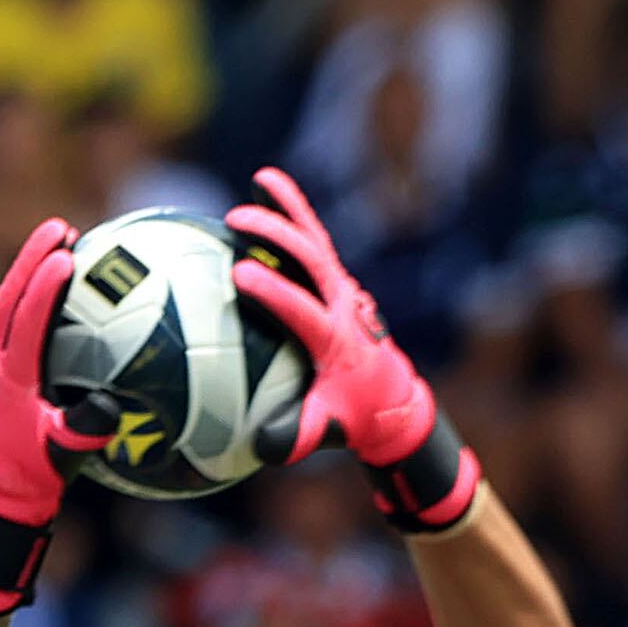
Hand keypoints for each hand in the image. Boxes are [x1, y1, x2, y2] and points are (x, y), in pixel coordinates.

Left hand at [0, 216, 110, 612]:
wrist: (2, 489)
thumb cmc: (40, 472)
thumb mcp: (66, 454)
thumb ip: (85, 428)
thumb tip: (108, 402)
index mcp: (11, 381)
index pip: (27, 323)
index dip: (44, 289)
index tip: (66, 258)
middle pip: (9, 299)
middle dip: (33, 259)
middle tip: (61, 228)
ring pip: (5, 303)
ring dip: (28, 268)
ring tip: (59, 238)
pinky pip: (10, 317)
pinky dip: (28, 291)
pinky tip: (54, 276)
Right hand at [224, 167, 476, 526]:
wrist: (391, 399)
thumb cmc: (352, 417)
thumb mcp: (327, 431)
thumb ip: (297, 437)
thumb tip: (263, 446)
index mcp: (335, 339)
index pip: (302, 310)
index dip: (274, 292)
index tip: (239, 276)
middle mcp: (343, 304)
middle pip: (311, 259)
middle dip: (277, 236)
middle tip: (236, 221)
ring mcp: (342, 289)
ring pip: (316, 240)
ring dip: (289, 210)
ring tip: (259, 181)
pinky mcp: (337, 282)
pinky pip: (315, 241)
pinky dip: (296, 214)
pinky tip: (267, 186)